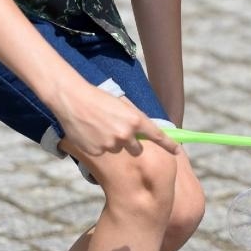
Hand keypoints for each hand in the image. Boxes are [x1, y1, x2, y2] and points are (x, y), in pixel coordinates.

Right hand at [54, 81, 180, 158]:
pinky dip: (98, 145)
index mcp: (135, 120)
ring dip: (112, 142)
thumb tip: (144, 131)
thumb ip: (134, 119)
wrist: (72, 100)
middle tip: (119, 132)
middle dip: (132, 144)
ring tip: (99, 127)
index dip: (169, 145)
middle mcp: (126, 135)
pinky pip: (102, 152)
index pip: (157, 136)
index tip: (178, 151)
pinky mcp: (97, 152)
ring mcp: (110, 145)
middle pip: (137, 149)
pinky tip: (89, 133)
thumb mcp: (122, 105)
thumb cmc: (98, 98)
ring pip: (118, 150)